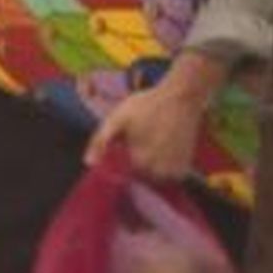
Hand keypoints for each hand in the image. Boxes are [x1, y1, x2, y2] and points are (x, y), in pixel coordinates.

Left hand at [85, 51, 226, 182]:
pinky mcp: (184, 167)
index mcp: (139, 162)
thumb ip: (100, 141)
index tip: (129, 140)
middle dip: (138, 160)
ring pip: (154, 176)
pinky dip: (165, 164)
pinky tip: (165, 144)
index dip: (124, 157)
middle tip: (142, 136)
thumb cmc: (146, 105)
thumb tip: (88, 163)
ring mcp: (173, 171)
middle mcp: (158, 173)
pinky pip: (169, 174)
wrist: (180, 96)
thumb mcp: (117, 118)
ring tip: (154, 139)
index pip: (124, 172)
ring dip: (152, 163)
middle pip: (139, 175)